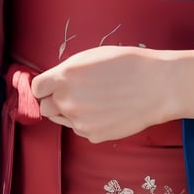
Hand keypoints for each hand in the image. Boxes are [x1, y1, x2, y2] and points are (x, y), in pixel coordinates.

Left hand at [31, 46, 193, 142]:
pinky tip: (105, 110)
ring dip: (70, 111)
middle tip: (76, 91)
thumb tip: (52, 83)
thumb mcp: (91, 56)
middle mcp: (67, 101)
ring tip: (94, 99)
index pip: (36, 88)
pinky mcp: (92, 136)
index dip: (44, 85)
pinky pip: (80, 129)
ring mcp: (79, 122)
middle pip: (45, 107)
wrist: (157, 86)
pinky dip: (87, 122)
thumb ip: (66, 71)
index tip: (52, 84)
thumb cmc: (127, 64)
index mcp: (65, 77)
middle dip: (55, 99)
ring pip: (62, 119)